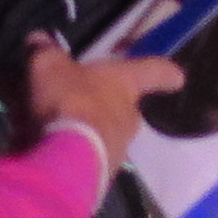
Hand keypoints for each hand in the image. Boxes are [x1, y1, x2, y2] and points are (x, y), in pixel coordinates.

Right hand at [20, 33, 185, 177]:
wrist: (64, 163)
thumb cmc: (68, 102)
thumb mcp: (49, 66)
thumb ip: (44, 52)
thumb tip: (39, 40)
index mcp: (125, 85)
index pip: (154, 72)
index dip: (164, 71)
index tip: (178, 76)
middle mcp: (128, 118)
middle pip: (123, 106)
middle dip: (102, 103)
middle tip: (74, 98)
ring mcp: (116, 150)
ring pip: (100, 133)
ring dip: (79, 128)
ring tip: (44, 124)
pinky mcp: (99, 177)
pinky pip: (84, 156)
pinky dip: (66, 150)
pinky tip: (41, 147)